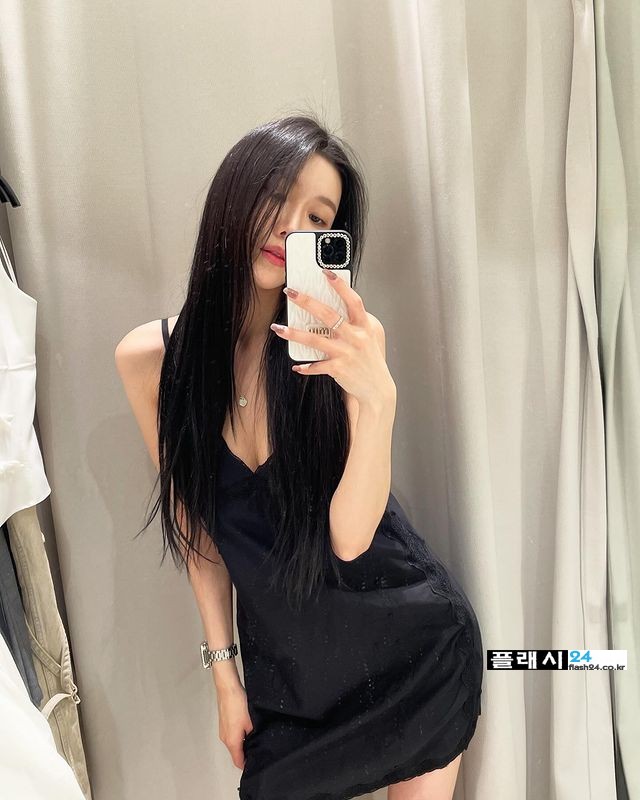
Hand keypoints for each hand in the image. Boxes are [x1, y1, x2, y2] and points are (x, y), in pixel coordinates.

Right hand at [216, 683, 253, 770]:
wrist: (228, 688)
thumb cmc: (237, 703)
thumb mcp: (251, 722)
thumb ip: (253, 735)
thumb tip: (256, 742)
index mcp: (231, 741)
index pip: (238, 762)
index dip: (247, 765)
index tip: (255, 763)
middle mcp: (225, 738)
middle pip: (235, 753)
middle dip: (245, 753)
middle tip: (257, 748)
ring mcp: (223, 731)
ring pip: (233, 743)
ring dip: (242, 743)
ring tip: (253, 735)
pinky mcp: (223, 723)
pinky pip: (231, 735)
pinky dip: (238, 735)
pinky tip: (246, 726)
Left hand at [270, 269, 395, 406]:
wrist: (377, 389)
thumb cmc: (370, 360)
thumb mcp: (370, 337)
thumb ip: (356, 322)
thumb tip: (333, 309)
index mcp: (364, 326)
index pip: (353, 300)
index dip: (340, 286)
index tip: (325, 272)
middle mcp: (356, 337)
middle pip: (328, 315)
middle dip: (306, 301)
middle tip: (289, 292)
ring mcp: (347, 353)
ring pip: (315, 340)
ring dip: (294, 334)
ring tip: (277, 328)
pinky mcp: (339, 369)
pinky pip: (317, 366)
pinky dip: (306, 367)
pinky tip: (297, 365)